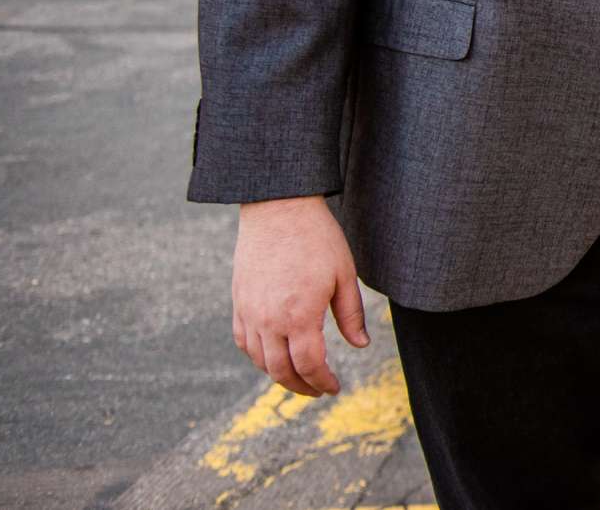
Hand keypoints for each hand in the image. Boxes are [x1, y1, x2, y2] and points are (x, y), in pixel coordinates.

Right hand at [232, 196, 367, 396]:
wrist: (278, 209)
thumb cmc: (317, 239)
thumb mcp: (344, 275)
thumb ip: (351, 315)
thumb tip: (360, 345)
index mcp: (299, 315)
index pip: (310, 365)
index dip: (323, 382)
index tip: (335, 388)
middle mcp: (269, 320)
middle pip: (281, 371)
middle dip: (301, 387)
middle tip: (319, 390)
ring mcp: (249, 312)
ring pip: (259, 360)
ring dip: (279, 375)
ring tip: (300, 377)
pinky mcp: (239, 302)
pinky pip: (244, 341)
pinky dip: (258, 356)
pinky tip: (273, 356)